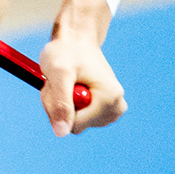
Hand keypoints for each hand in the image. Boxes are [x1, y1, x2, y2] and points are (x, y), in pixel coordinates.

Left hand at [39, 0, 123, 136]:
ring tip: (66, 81)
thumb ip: (60, 102)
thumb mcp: (59, 73)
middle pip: (75, 126)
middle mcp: (116, 108)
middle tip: (59, 81)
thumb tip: (62, 133)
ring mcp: (111, 111)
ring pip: (73, 123)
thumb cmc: (66, 52)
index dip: (59, 107)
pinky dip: (66, 104)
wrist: (75, 40)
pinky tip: (71, 86)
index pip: (75, 125)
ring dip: (61, 104)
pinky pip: (76, 119)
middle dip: (59, 106)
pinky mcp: (103, 112)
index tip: (59, 84)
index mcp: (110, 98)